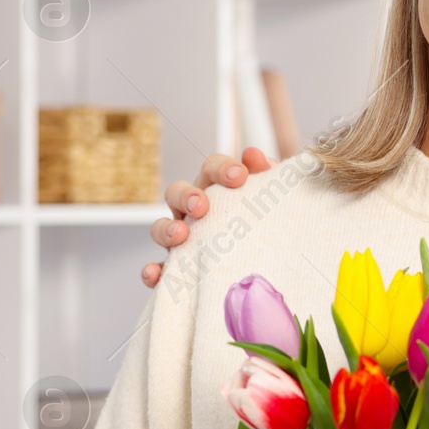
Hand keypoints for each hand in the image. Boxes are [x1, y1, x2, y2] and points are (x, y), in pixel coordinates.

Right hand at [142, 147, 271, 286]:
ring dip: (166, 230)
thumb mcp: (271, 200)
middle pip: (177, 192)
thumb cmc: (270, 223)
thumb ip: (266, 176)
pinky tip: (154, 274)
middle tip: (201, 206)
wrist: (275, 262)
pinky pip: (160, 270)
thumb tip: (253, 155)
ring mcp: (183, 239)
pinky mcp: (178, 268)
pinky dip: (153, 271)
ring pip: (160, 228)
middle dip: (187, 196)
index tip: (239, 176)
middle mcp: (194, 210)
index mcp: (218, 189)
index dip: (222, 168)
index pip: (212, 169)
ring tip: (180, 235)